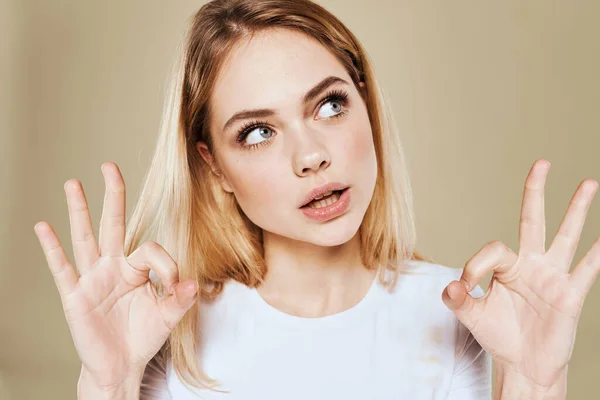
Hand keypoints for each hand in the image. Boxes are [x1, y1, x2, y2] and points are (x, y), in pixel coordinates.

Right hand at [34, 162, 198, 390]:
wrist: (121, 366)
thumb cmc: (143, 337)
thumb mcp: (168, 317)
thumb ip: (180, 299)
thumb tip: (191, 282)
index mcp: (136, 269)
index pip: (151, 249)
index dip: (166, 264)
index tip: (175, 285)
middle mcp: (113, 267)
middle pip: (112, 224)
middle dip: (113, 196)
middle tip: (109, 166)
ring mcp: (92, 279)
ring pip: (85, 238)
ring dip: (79, 211)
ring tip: (73, 183)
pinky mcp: (75, 296)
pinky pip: (62, 269)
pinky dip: (52, 249)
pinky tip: (43, 227)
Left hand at [441, 159, 599, 389]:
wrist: (522, 364)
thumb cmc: (498, 336)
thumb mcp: (471, 316)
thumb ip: (458, 299)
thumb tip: (450, 285)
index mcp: (505, 267)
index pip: (493, 248)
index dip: (476, 263)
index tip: (466, 285)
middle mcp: (530, 264)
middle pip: (533, 220)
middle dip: (536, 192)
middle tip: (541, 162)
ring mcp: (552, 277)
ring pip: (565, 236)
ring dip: (576, 210)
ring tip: (588, 183)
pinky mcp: (569, 294)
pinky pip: (587, 269)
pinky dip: (597, 253)